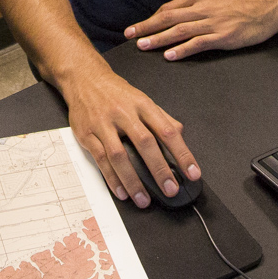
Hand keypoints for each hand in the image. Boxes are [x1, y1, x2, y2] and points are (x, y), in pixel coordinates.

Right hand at [60, 68, 199, 208]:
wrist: (85, 78)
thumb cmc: (117, 93)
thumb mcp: (142, 99)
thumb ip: (162, 118)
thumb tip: (180, 135)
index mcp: (143, 105)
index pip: (167, 131)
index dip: (182, 153)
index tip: (193, 173)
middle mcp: (124, 113)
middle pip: (144, 143)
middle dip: (159, 169)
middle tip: (171, 189)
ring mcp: (103, 123)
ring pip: (119, 155)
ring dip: (133, 181)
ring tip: (144, 200)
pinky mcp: (87, 134)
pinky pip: (100, 159)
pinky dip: (112, 178)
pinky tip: (122, 192)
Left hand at [126, 0, 277, 59]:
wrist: (268, 4)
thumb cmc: (243, 2)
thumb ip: (197, 6)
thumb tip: (178, 17)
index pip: (168, 9)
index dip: (150, 19)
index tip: (136, 28)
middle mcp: (202, 8)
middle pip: (168, 18)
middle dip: (146, 27)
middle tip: (129, 36)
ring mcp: (212, 22)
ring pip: (179, 31)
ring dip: (159, 38)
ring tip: (143, 46)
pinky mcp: (223, 36)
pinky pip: (198, 43)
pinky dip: (182, 49)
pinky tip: (170, 55)